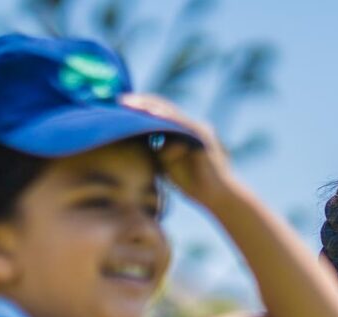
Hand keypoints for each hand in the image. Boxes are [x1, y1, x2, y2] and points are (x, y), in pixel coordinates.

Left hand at [119, 93, 236, 207]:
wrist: (217, 195)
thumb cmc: (193, 184)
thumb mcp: (167, 163)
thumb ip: (155, 151)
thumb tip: (136, 143)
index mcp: (183, 132)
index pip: (160, 113)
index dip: (141, 108)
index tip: (120, 106)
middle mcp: (191, 126)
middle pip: (164, 108)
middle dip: (142, 103)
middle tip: (121, 100)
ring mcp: (197, 129)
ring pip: (170, 113)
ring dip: (150, 107)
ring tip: (131, 104)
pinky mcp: (201, 136)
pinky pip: (181, 124)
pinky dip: (166, 118)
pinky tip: (151, 114)